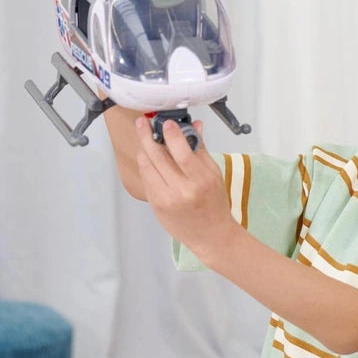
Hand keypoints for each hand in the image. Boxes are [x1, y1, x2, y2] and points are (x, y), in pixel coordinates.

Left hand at [134, 117, 234, 258]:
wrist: (211, 235)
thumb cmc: (215, 204)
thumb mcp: (214, 174)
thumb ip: (200, 149)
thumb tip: (194, 125)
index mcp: (200, 181)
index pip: (182, 153)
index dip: (172, 135)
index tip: (166, 122)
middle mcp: (181, 191)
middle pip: (158, 157)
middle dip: (147, 136)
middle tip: (142, 122)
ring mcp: (165, 200)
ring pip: (147, 167)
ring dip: (142, 148)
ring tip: (142, 135)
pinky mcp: (155, 205)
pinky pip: (145, 179)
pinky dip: (144, 164)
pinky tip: (145, 154)